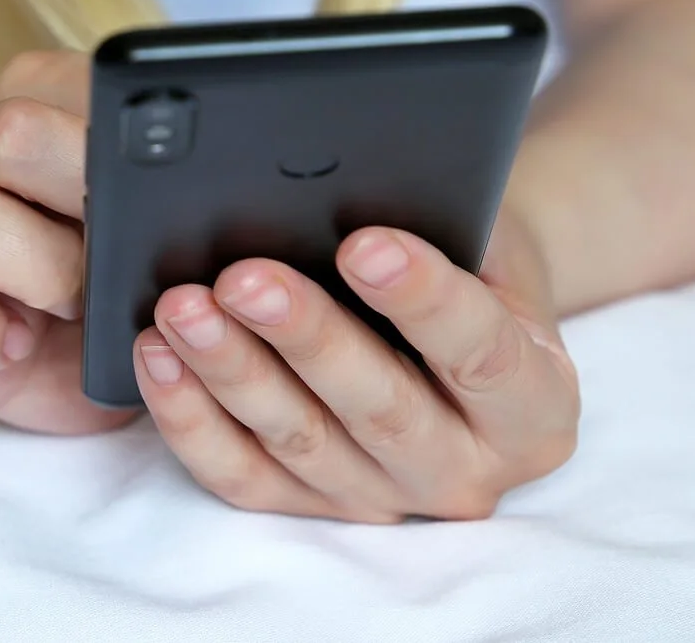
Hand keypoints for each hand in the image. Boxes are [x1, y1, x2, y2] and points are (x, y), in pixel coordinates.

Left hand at [133, 209, 580, 521]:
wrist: (454, 316)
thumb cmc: (471, 261)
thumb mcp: (488, 238)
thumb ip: (446, 228)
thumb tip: (352, 187)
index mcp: (537, 406)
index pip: (484, 357)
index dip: (425, 301)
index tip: (365, 243)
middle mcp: (467, 470)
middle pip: (382, 411)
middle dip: (308, 338)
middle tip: (245, 277)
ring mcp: (384, 498)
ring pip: (300, 444)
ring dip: (233, 372)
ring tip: (182, 306)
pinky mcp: (311, 508)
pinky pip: (241, 475)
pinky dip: (191, 418)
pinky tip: (158, 356)